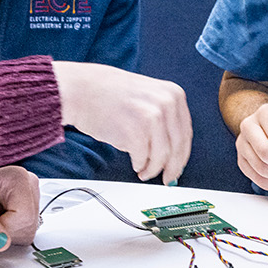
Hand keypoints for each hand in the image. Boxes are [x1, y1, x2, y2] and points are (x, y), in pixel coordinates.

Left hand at [0, 165, 40, 250]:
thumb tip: (3, 242)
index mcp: (17, 177)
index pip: (24, 217)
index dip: (4, 228)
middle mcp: (28, 184)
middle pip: (29, 225)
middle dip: (5, 232)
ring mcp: (30, 196)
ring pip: (28, 231)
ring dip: (6, 234)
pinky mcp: (28, 208)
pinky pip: (25, 232)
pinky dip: (9, 234)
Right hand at [54, 61, 191, 184]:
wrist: (82, 90)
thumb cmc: (109, 94)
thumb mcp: (148, 95)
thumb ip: (164, 117)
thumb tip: (173, 149)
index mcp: (173, 94)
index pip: (186, 133)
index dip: (182, 154)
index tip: (178, 165)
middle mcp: (166, 104)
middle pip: (177, 147)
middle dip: (172, 167)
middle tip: (167, 178)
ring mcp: (151, 117)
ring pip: (162, 156)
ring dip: (154, 169)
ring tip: (145, 171)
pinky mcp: (135, 132)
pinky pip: (143, 159)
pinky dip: (140, 165)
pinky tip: (136, 163)